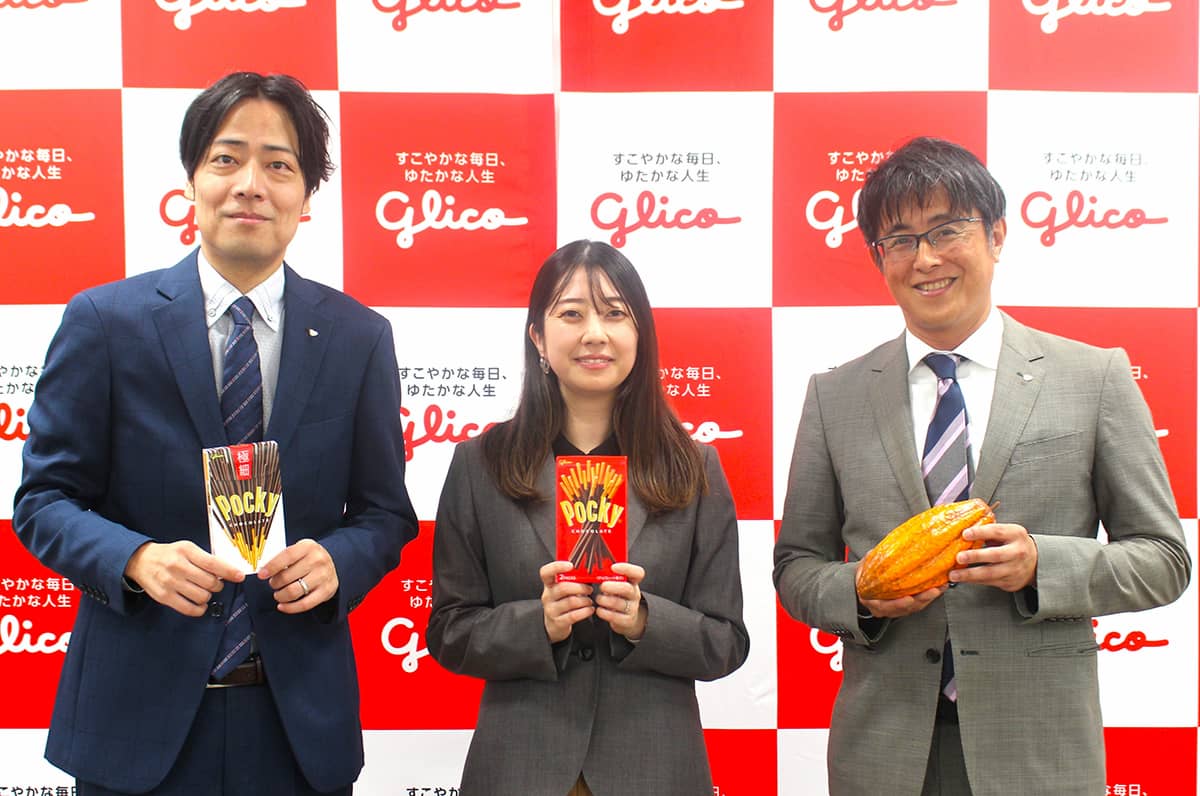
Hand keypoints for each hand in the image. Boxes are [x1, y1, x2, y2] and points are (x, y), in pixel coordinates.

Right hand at [124, 540, 244, 616]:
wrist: (140, 561)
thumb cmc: (169, 554)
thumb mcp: (187, 548)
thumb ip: (205, 558)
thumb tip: (227, 571)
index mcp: (186, 551)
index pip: (213, 563)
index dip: (229, 571)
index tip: (240, 576)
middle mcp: (177, 566)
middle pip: (209, 582)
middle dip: (218, 585)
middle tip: (215, 583)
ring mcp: (170, 582)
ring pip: (201, 596)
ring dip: (208, 596)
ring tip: (204, 591)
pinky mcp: (164, 596)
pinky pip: (188, 608)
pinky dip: (199, 609)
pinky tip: (200, 604)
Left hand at [258, 538, 338, 613]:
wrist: (331, 566)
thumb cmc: (309, 559)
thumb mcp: (299, 550)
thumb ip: (284, 557)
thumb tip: (264, 570)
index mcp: (309, 546)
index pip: (287, 556)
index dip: (272, 566)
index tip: (261, 574)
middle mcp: (318, 560)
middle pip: (287, 576)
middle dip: (274, 583)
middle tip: (273, 584)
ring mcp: (324, 576)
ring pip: (293, 591)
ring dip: (280, 595)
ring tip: (278, 594)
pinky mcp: (326, 591)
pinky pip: (304, 604)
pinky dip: (290, 608)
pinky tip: (282, 606)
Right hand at [539, 561, 594, 642]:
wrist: (554, 624)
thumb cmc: (562, 601)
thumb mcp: (563, 589)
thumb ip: (571, 580)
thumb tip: (590, 571)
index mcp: (548, 584)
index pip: (546, 572)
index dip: (557, 567)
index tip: (570, 565)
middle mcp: (547, 596)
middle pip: (563, 588)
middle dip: (580, 587)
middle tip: (589, 589)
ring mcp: (551, 610)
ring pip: (571, 602)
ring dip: (585, 600)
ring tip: (590, 601)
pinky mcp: (558, 622)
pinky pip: (573, 615)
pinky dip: (585, 612)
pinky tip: (590, 610)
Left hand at [595, 562, 646, 640]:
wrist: (628, 618)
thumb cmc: (619, 596)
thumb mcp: (618, 584)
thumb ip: (611, 576)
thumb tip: (593, 568)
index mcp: (633, 582)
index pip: (637, 573)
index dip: (626, 568)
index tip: (613, 567)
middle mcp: (634, 594)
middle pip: (626, 588)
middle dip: (611, 587)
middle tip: (602, 587)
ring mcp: (632, 607)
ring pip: (618, 603)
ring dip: (604, 600)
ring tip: (598, 599)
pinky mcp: (627, 620)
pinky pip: (614, 616)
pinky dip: (603, 612)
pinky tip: (599, 610)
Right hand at [855, 562, 946, 618]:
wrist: (863, 585)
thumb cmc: (864, 577)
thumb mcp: (864, 567)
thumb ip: (872, 561)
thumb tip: (881, 550)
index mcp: (872, 601)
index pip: (885, 606)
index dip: (897, 604)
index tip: (908, 599)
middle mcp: (885, 609)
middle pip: (905, 609)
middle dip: (921, 600)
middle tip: (932, 591)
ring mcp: (897, 609)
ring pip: (915, 608)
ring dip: (929, 598)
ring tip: (940, 587)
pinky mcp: (907, 606)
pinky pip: (919, 604)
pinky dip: (929, 597)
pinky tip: (938, 587)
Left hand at [949, 522, 1037, 591]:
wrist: (1035, 563)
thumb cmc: (1014, 544)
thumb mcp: (1007, 532)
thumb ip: (989, 531)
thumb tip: (963, 530)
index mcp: (1016, 534)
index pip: (997, 532)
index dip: (981, 532)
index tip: (965, 534)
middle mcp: (1017, 552)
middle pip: (995, 555)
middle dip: (975, 556)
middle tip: (959, 557)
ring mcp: (1014, 569)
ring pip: (991, 573)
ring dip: (970, 574)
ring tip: (954, 574)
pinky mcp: (1010, 582)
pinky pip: (989, 582)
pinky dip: (974, 581)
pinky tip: (963, 578)